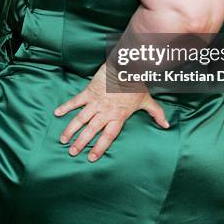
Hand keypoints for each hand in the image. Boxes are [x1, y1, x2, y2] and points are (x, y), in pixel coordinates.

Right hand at [54, 63, 168, 161]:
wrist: (127, 66)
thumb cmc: (137, 84)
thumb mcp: (147, 100)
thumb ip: (156, 114)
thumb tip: (167, 125)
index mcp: (118, 117)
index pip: (108, 137)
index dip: (99, 148)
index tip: (91, 158)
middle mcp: (105, 112)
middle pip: (91, 131)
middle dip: (81, 143)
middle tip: (72, 152)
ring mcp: (95, 102)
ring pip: (80, 119)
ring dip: (71, 130)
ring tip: (63, 140)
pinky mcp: (89, 92)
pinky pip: (75, 101)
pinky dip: (65, 107)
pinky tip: (57, 113)